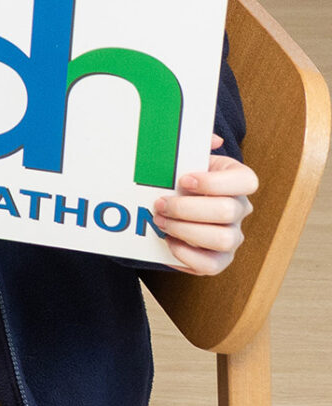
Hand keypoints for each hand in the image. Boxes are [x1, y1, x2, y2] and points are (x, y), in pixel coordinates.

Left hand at [151, 135, 259, 274]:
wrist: (170, 202)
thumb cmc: (180, 176)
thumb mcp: (186, 155)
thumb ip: (195, 142)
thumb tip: (213, 140)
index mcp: (238, 180)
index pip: (246, 181)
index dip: (215, 182)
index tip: (184, 180)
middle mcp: (240, 209)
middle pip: (228, 212)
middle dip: (187, 208)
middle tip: (159, 204)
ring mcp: (233, 236)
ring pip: (222, 239)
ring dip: (185, 230)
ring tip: (160, 221)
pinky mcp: (220, 259)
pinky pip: (211, 266)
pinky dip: (187, 255)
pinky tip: (168, 242)